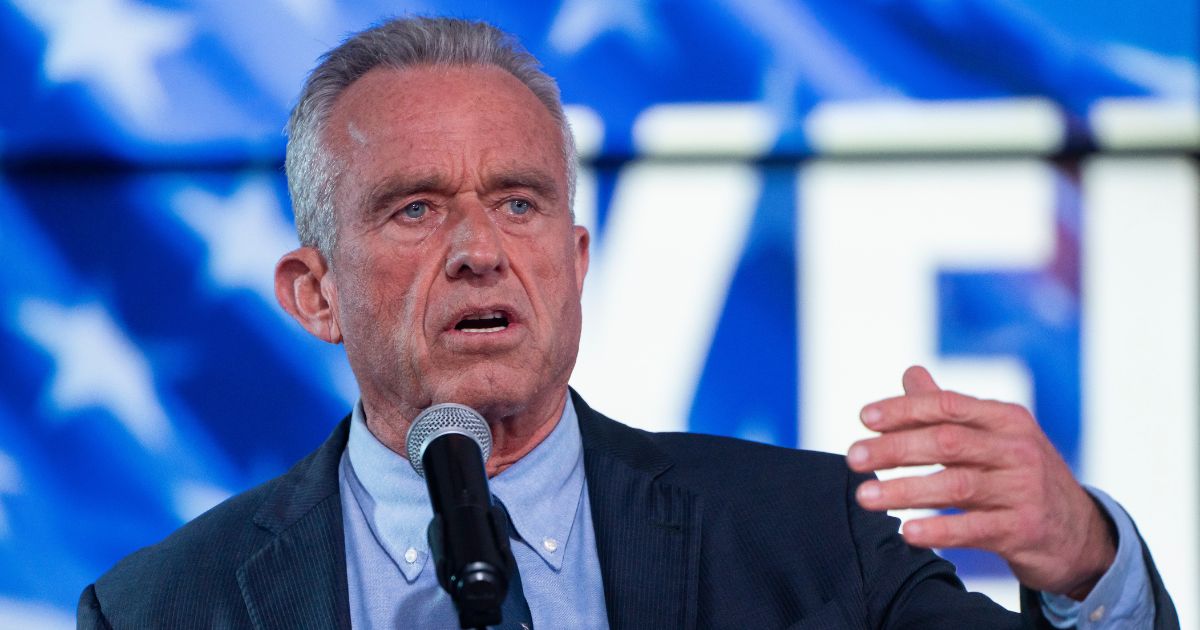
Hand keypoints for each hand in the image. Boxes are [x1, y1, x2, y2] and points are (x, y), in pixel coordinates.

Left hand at [847, 366, 1115, 598]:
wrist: (1080, 534)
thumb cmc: (1020, 477)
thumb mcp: (995, 437)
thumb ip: (949, 409)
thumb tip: (909, 373)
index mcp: (1006, 419)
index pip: (948, 405)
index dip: (904, 410)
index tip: (864, 418)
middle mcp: (1017, 449)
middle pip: (946, 442)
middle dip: (894, 449)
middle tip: (853, 458)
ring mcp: (1023, 490)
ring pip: (955, 485)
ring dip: (904, 490)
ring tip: (864, 497)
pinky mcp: (1024, 529)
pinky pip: (974, 529)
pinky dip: (938, 530)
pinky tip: (906, 532)